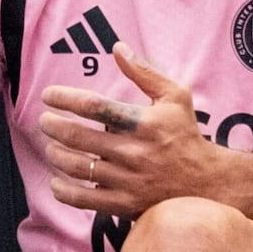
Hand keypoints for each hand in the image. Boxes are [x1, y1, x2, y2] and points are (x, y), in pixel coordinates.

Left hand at [36, 50, 221, 220]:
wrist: (207, 183)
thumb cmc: (186, 135)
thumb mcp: (175, 97)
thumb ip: (144, 72)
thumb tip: (118, 47)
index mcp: (143, 123)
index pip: (94, 106)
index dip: (65, 98)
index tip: (49, 95)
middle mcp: (133, 152)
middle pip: (78, 137)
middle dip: (52, 126)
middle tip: (45, 121)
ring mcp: (127, 181)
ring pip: (76, 167)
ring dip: (55, 154)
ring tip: (51, 146)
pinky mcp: (124, 204)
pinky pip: (83, 200)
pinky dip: (63, 190)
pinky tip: (56, 180)